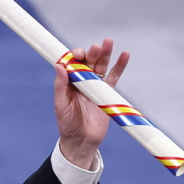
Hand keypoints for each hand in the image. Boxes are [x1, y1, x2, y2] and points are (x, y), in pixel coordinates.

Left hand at [53, 37, 128, 168]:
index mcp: (68, 83)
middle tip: (96, 47)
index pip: (71, 63)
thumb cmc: (67, 124)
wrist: (82, 141)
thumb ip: (60, 86)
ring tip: (108, 42)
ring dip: (105, 54)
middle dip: (92, 53)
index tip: (78, 54)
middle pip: (88, 62)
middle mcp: (81, 81)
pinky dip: (120, 66)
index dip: (75, 56)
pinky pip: (114, 77)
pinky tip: (124, 55)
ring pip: (101, 66)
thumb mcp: (61, 106)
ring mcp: (95, 86)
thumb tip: (58, 66)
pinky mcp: (107, 93)